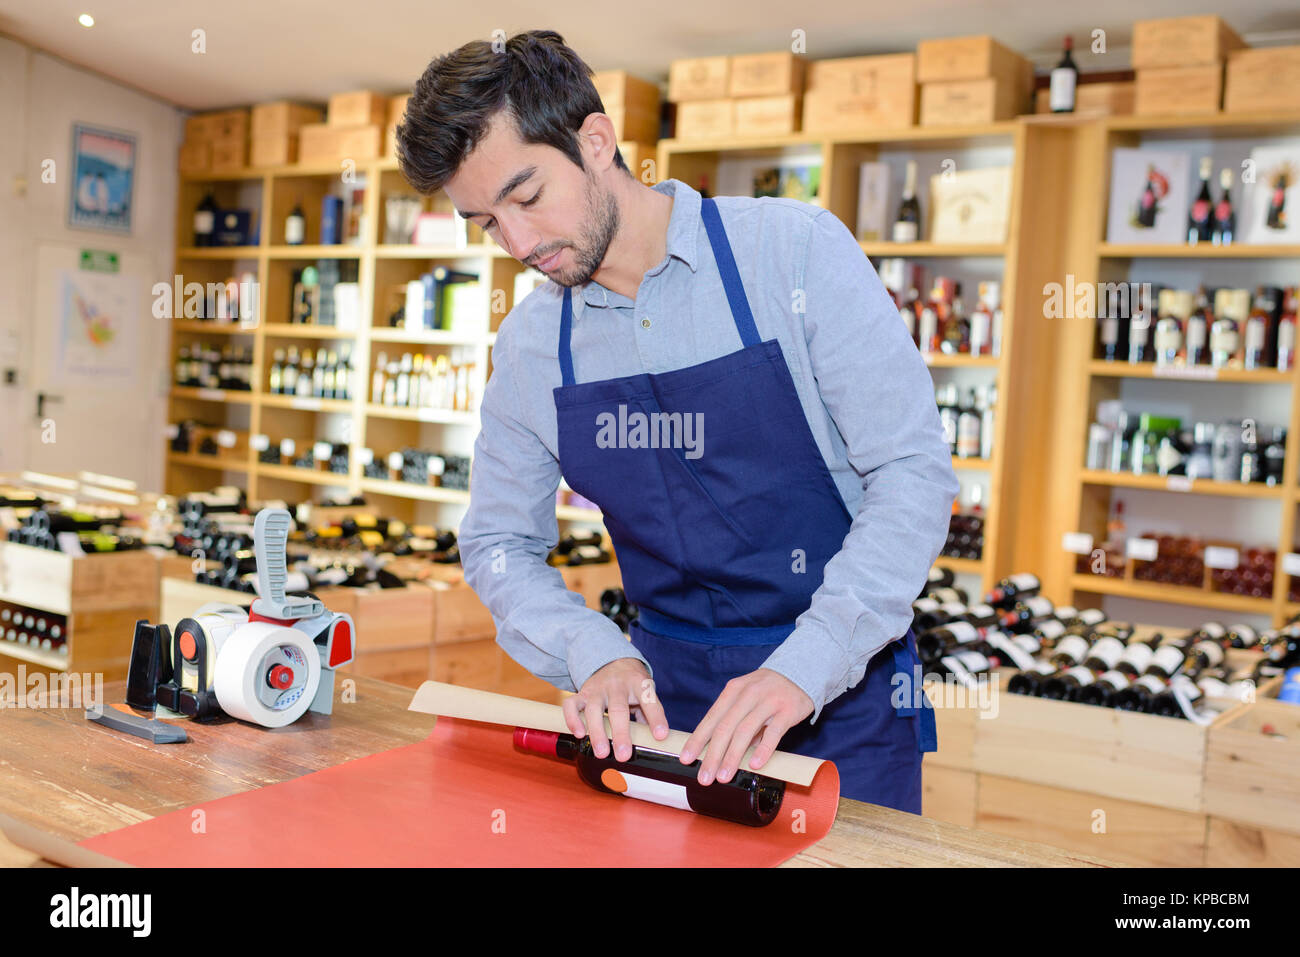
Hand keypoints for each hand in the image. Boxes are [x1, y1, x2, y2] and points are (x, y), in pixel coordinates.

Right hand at [562, 657, 668, 761]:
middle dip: (621, 734)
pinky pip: (572, 704)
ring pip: (593, 709)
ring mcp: (597, 689)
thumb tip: (654, 741)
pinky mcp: (582, 692)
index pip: (649, 701)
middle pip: (618, 709)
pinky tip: (578, 734)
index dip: (656, 718)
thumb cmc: (632, 684)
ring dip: (597, 732)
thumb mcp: (645, 692)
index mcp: (638, 684)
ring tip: (602, 753)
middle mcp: (617, 685)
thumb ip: (649, 714)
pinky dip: (572, 719)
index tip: (660, 736)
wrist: (613, 660)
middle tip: (623, 755)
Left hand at [679, 669, 812, 784]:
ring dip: (732, 756)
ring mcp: (768, 702)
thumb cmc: (767, 690)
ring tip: (724, 776)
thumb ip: (732, 719)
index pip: (711, 718)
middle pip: (725, 728)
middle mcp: (748, 694)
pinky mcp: (787, 711)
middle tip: (704, 777)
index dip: (697, 740)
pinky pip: (773, 733)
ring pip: (745, 731)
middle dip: (712, 755)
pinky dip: (762, 750)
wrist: (800, 672)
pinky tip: (754, 765)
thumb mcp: (745, 696)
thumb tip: (718, 749)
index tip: (686, 758)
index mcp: (733, 690)